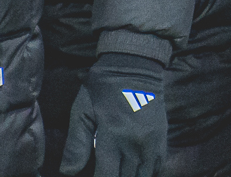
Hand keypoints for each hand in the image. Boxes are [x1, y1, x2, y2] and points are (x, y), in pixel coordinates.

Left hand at [59, 53, 167, 176]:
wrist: (135, 64)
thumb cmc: (103, 87)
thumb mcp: (82, 110)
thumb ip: (76, 144)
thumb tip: (68, 172)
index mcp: (114, 135)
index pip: (106, 176)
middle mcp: (136, 141)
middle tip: (106, 172)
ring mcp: (152, 140)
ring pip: (143, 176)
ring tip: (119, 171)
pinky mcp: (161, 136)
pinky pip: (157, 166)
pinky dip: (146, 172)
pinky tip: (134, 169)